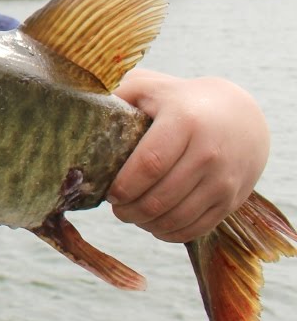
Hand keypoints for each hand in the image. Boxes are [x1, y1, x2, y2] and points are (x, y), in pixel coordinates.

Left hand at [109, 70, 269, 242]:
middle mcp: (209, 152)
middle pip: (160, 198)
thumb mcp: (150, 87)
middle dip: (129, 210)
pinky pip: (196, 229)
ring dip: (146, 224)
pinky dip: (169, 233)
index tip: (107, 191)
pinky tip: (154, 224)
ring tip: (131, 214)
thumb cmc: (180, 101)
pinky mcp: (232, 200)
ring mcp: (224, 179)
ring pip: (176, 218)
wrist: (242, 116)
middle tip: (116, 207)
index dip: (123, 185)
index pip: (149, 164)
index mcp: (184, 121)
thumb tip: (78, 109)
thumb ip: (116, 93)